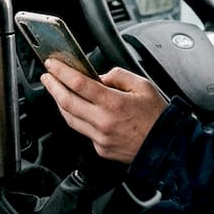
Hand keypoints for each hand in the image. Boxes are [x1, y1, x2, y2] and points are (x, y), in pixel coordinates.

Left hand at [40, 59, 167, 163]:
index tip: (52, 65)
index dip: (61, 72)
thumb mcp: (142, 86)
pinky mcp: (101, 149)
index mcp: (114, 104)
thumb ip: (118, 76)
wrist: (167, 147)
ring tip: (56, 90)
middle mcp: (104, 122)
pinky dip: (76, 117)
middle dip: (52, 86)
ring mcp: (100, 138)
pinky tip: (76, 108)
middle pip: (67, 102)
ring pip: (69, 118)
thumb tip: (98, 76)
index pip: (78, 84)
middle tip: (47, 76)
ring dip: (60, 102)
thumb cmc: (158, 117)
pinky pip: (82, 130)